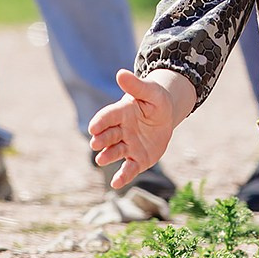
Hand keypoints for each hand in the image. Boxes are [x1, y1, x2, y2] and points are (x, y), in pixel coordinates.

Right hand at [88, 69, 184, 188]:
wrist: (165, 116)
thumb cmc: (156, 101)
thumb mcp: (151, 92)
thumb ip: (136, 86)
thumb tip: (121, 73)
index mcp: (121, 112)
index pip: (107, 116)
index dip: (100, 121)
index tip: (93, 127)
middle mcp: (120, 130)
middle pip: (108, 135)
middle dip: (101, 139)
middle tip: (95, 144)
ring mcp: (127, 145)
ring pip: (114, 152)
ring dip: (107, 156)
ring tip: (101, 160)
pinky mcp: (136, 159)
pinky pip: (128, 169)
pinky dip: (122, 177)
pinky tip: (116, 184)